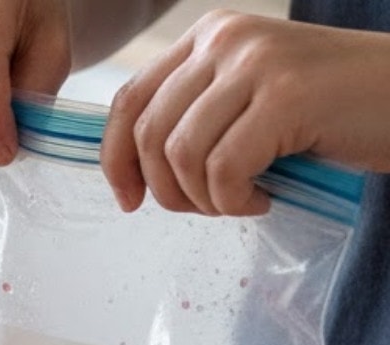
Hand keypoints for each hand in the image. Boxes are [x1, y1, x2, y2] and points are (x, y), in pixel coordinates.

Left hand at [101, 12, 389, 215]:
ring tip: (240, 202)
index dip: (115, 159)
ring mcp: (256, 64)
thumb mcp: (250, 99)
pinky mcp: (286, 97)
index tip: (129, 199)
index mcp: (209, 35)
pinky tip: (264, 199)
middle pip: (148, 133)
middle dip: (166, 189)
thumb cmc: (330, 110)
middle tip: (206, 207)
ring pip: (181, 155)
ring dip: (203, 198)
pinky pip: (223, 170)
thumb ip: (198, 115)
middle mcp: (226, 40)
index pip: (130, 100)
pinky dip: (234, 200)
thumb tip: (132, 170)